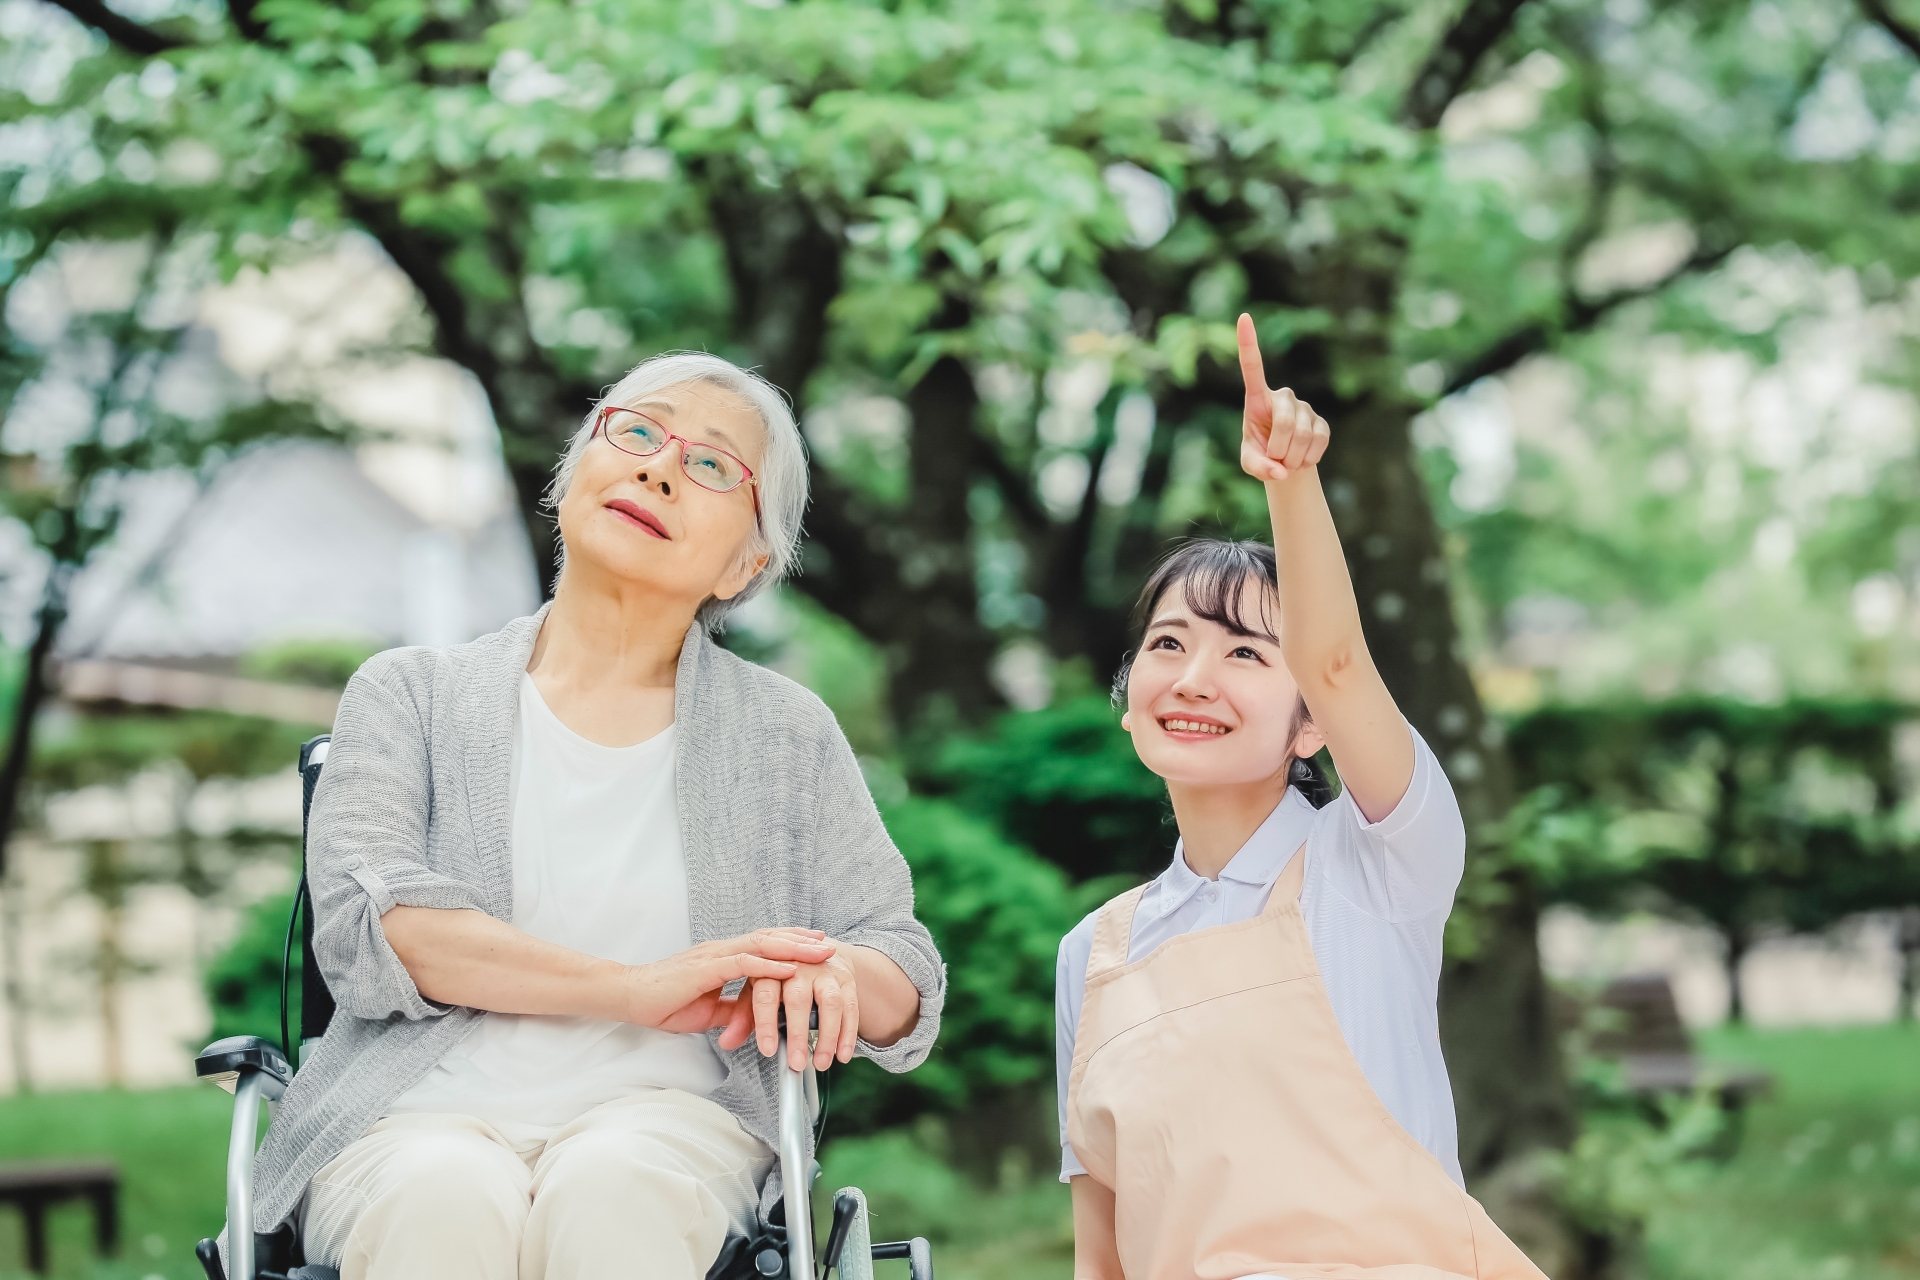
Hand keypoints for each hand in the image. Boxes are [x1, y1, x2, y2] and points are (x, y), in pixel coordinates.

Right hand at [621, 929, 834, 1032]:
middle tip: (828, 943)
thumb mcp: (706, 1010)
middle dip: (801, 940)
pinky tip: (789, 967)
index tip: (814, 944)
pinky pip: (743, 964)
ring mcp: (714, 956)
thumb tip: (753, 1016)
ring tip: (819, 951)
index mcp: (722, 957)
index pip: (763, 944)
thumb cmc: (661, 1002)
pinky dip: (769, 965)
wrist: (628, 996)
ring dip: (794, 948)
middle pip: (769, 938)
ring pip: (762, 945)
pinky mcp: (705, 969)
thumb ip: (731, 1008)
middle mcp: (722, 950)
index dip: (790, 942)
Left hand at [717, 942, 860, 1071]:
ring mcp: (824, 971)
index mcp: (770, 966)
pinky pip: (851, 1007)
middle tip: (797, 1063)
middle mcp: (799, 965)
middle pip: (798, 999)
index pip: (766, 995)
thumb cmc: (780, 974)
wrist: (814, 949)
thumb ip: (742, 1016)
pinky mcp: (845, 979)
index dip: (766, 1024)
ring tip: (821, 1062)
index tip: (768, 1050)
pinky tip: (843, 1054)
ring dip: (827, 1036)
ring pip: (830, 1003)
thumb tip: (727, 1041)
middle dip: (798, 1034)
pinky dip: (849, 1033)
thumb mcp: (756, 988)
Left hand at [1237, 312, 1329, 482]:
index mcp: (1258, 399)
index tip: (1243, 316)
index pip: (1252, 368)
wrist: (1285, 463)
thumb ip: (1258, 468)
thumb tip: (1280, 472)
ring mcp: (1305, 407)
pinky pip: (1319, 442)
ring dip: (1293, 458)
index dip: (1248, 343)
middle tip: (1276, 461)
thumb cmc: (1261, 455)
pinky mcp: (1322, 422)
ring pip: (1302, 435)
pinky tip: (1302, 459)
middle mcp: (1282, 396)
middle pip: (1285, 423)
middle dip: (1279, 450)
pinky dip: (1308, 458)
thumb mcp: (1251, 463)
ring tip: (1287, 460)